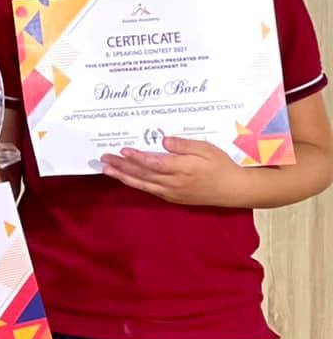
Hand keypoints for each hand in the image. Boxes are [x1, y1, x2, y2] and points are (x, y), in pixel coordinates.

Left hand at [99, 137, 243, 205]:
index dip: (136, 158)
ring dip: (123, 177)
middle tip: (104, 158)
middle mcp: (174, 183)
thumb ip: (184, 145)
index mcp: (182, 169)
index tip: (123, 150)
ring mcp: (172, 192)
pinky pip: (150, 191)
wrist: (233, 190)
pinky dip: (136, 184)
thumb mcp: (207, 149)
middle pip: (143, 174)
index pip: (154, 163)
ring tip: (107, 169)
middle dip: (122, 166)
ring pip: (143, 184)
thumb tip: (164, 140)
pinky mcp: (173, 198)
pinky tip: (126, 179)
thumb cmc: (221, 166)